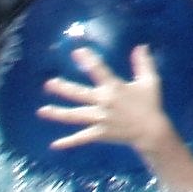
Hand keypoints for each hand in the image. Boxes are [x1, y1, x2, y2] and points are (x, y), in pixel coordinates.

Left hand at [39, 45, 176, 154]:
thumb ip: (143, 63)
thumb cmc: (149, 103)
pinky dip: (68, 142)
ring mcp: (99, 120)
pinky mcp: (98, 133)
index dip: (88, 60)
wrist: (150, 130)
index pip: (98, 71)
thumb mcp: (150, 81)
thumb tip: (140, 46)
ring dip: (58, 113)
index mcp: (114, 88)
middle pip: (79, 94)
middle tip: (49, 83)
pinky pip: (81, 138)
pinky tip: (54, 145)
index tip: (77, 51)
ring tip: (42, 110)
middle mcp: (103, 103)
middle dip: (63, 88)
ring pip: (74, 116)